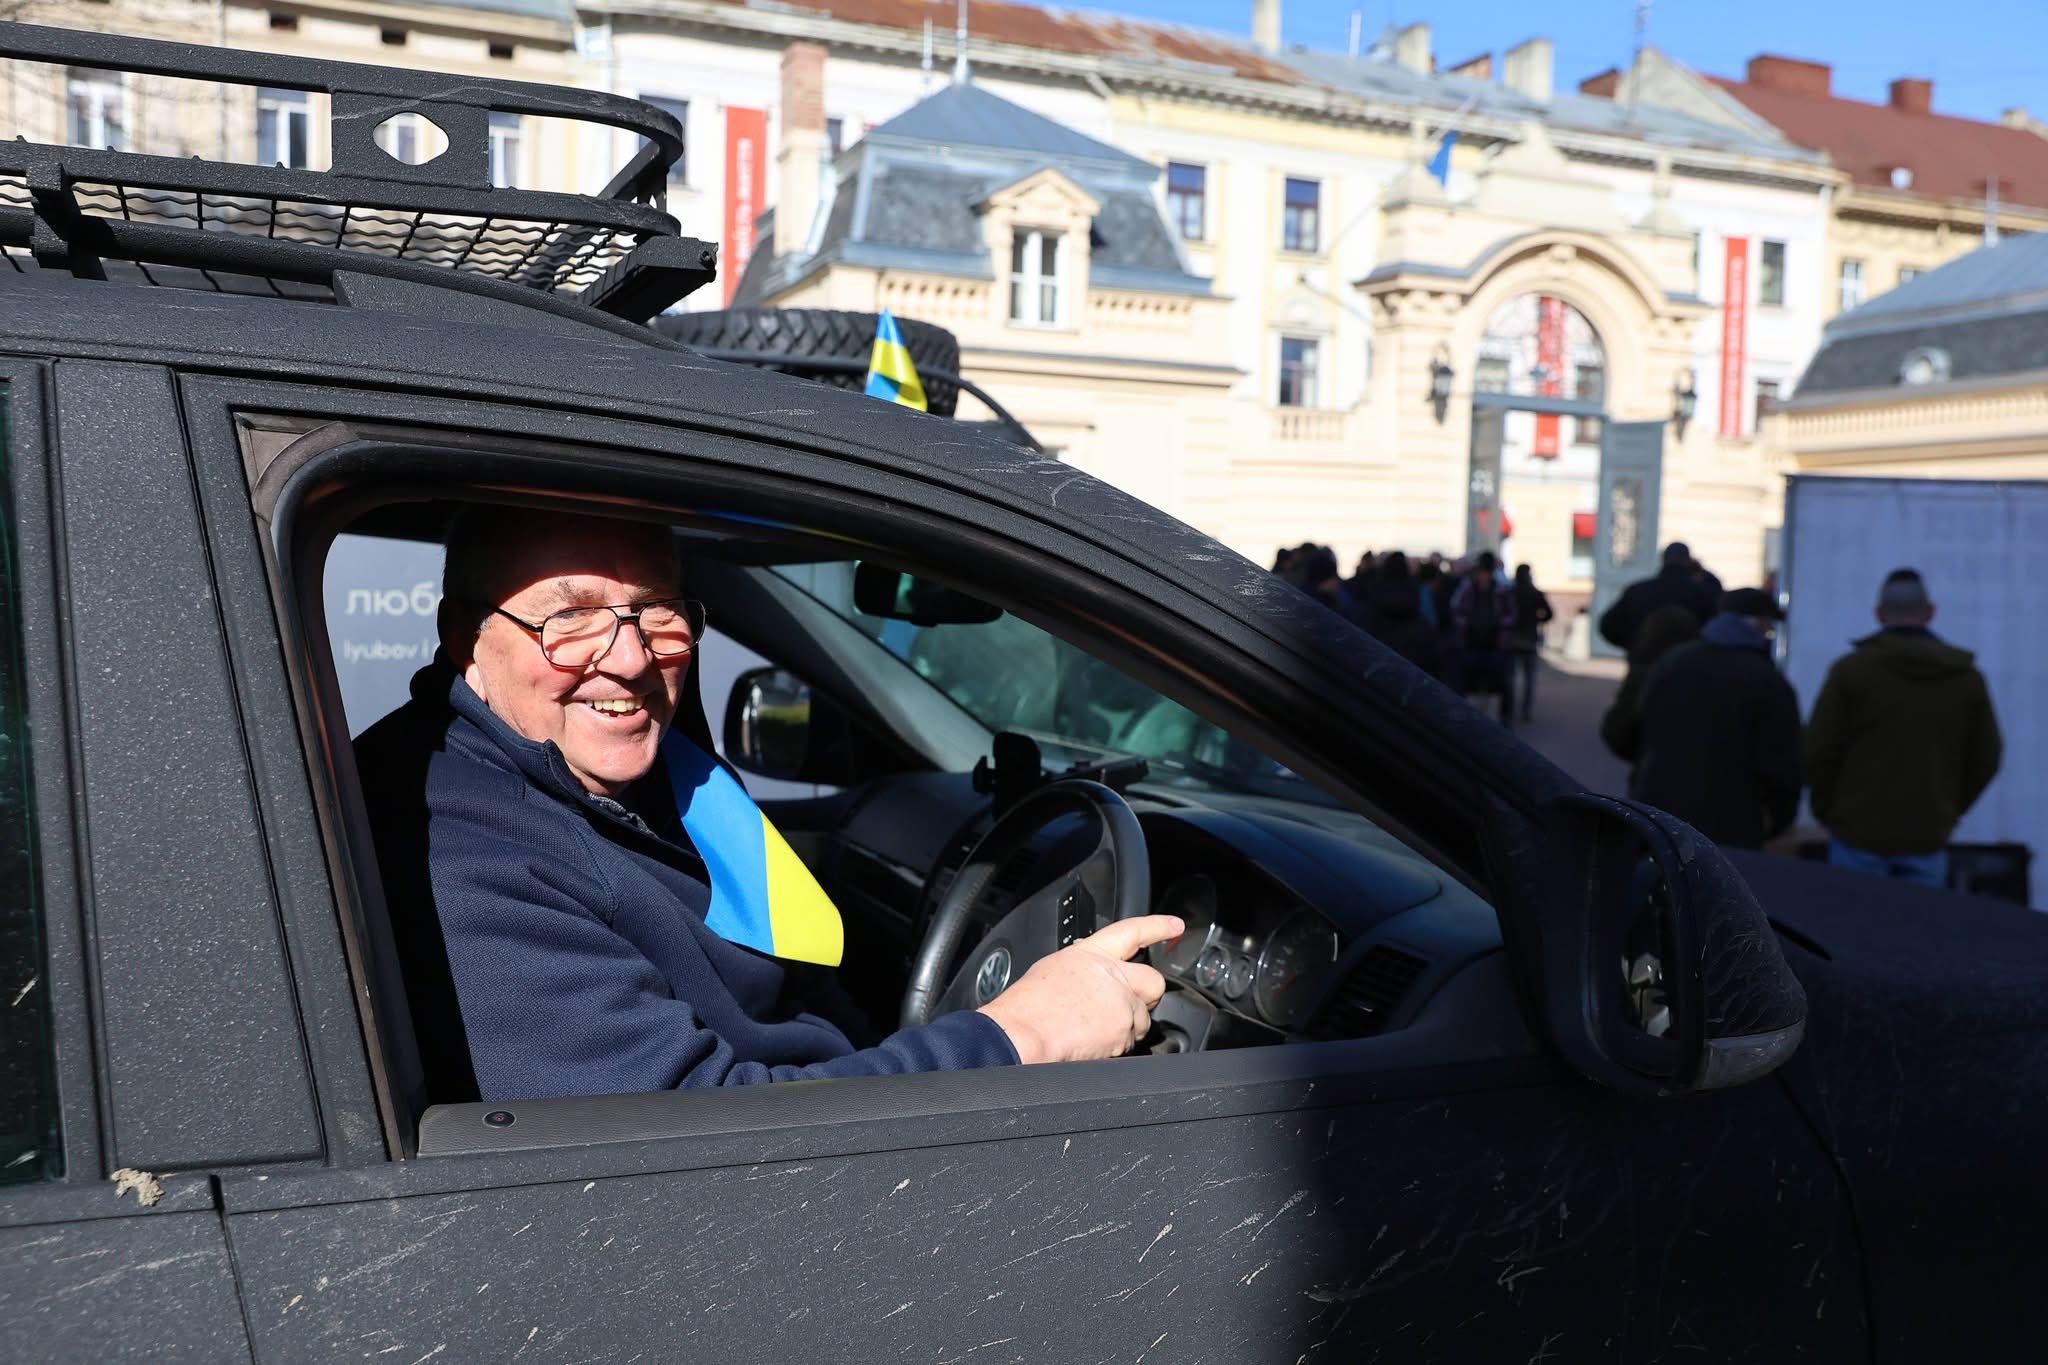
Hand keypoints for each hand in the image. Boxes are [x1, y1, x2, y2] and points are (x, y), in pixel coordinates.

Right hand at [977, 915, 1182, 1064]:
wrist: (1022, 1035)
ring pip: (1143, 1019)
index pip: (1132, 932)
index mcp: (1092, 954)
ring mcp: (1121, 1005)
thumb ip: (1085, 971)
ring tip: (1095, 1032)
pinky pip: (1131, 1042)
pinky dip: (1117, 1047)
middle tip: (1132, 1005)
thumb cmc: (1027, 1008)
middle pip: (1153, 982)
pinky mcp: (1124, 1032)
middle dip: (1148, 996)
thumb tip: (1095, 980)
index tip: (1174, 926)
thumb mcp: (1054, 970)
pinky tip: (1093, 1044)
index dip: (1157, 927)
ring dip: (1127, 1027)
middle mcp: (1112, 976)